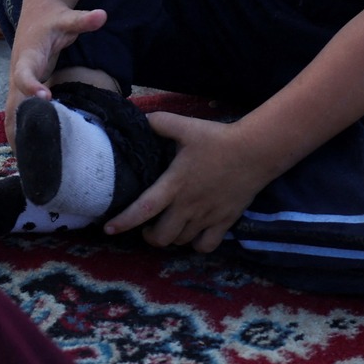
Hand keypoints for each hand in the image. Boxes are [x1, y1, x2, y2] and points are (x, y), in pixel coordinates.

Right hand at [3, 0, 106, 145]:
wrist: (36, 13)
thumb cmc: (53, 18)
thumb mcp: (67, 18)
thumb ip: (82, 20)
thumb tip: (101, 15)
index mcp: (27, 57)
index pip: (23, 74)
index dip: (31, 86)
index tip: (45, 98)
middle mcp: (17, 73)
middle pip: (12, 104)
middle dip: (20, 127)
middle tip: (32, 154)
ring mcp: (16, 84)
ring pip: (10, 115)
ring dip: (16, 139)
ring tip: (28, 168)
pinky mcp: (20, 91)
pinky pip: (16, 116)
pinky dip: (18, 135)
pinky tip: (28, 157)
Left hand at [103, 113, 272, 251]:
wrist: (255, 151)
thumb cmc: (216, 139)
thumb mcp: (184, 126)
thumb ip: (159, 123)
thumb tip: (139, 117)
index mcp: (174, 184)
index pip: (143, 208)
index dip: (124, 222)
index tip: (108, 229)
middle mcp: (188, 206)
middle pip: (161, 237)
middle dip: (149, 236)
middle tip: (147, 226)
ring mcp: (207, 217)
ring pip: (181, 242)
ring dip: (171, 239)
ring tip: (168, 227)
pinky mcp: (225, 222)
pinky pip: (206, 246)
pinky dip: (196, 245)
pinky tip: (193, 235)